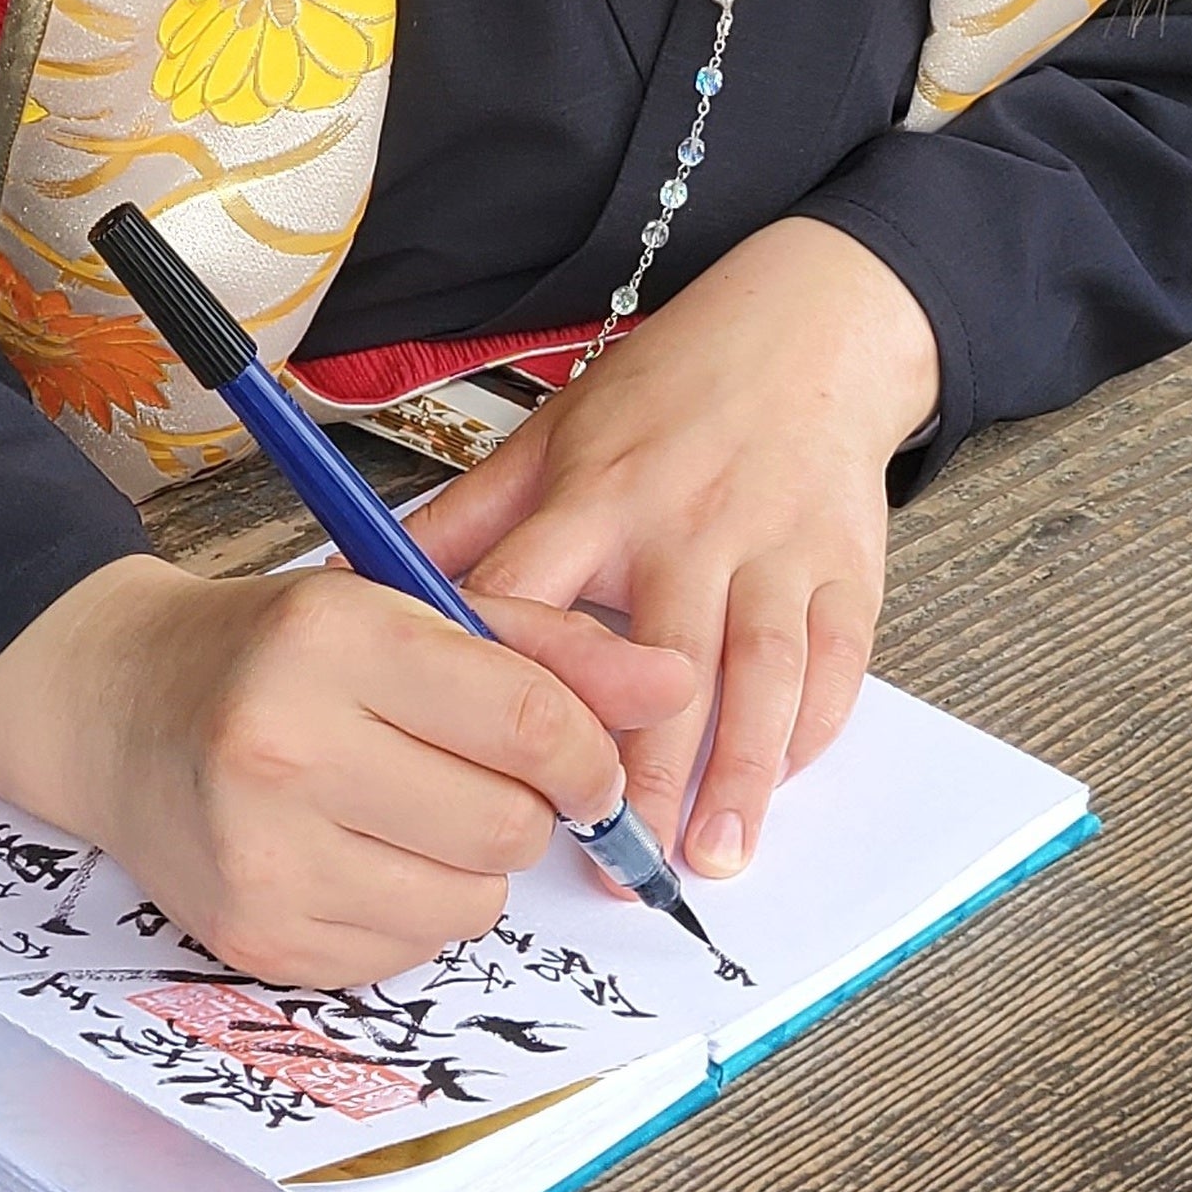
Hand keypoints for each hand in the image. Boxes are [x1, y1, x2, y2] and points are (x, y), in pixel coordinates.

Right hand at [0, 552, 693, 989]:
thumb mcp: (407, 608)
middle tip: (472, 775)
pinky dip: (409, 912)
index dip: (589, 754)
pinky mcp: (255, 936)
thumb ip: (551, 645)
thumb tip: (679, 681)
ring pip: (468, 904)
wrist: (118, 709)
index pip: (529, 721)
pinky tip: (357, 853)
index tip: (587, 764)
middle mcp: (286, 750)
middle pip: (508, 826)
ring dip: (469, 867)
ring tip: (408, 810)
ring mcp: (262, 855)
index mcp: (334, 640)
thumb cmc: (279, 651)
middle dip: (522, 808)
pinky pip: (406, 954)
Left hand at [412, 219, 937, 884]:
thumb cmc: (666, 396)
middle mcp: (686, 527)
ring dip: (738, 774)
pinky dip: (810, 732)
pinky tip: (777, 788)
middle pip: (659, 664)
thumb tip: (347, 578)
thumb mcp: (549, 436)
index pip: (534, 602)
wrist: (804, 327)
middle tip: (616, 864)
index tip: (480, 772)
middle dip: (642, 771)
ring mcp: (773, 548)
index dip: (503, 692)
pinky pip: (833, 663)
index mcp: (596, 497)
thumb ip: (463, 520)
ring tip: (708, 859)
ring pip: (758, 674)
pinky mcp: (844, 567)